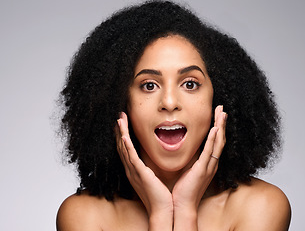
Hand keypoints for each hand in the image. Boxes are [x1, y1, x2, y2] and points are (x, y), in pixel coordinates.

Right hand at [116, 112, 172, 228]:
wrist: (163, 210)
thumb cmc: (160, 195)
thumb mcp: (154, 178)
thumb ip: (152, 168)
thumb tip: (156, 159)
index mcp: (135, 170)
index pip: (126, 149)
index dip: (124, 135)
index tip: (124, 123)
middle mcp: (131, 169)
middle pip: (122, 146)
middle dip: (120, 131)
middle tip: (119, 116)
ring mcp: (134, 171)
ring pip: (124, 148)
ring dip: (121, 133)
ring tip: (120, 120)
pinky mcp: (140, 173)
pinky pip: (131, 157)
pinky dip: (127, 145)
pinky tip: (124, 136)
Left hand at [172, 105, 226, 228]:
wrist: (182, 206)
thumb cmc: (183, 190)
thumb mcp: (188, 171)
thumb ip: (191, 160)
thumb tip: (187, 149)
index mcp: (207, 163)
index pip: (215, 142)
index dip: (217, 128)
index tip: (217, 115)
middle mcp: (211, 164)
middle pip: (219, 139)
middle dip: (221, 123)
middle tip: (222, 109)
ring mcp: (208, 166)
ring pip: (217, 142)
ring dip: (220, 127)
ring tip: (222, 113)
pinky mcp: (202, 169)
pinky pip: (209, 152)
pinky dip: (213, 139)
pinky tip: (215, 128)